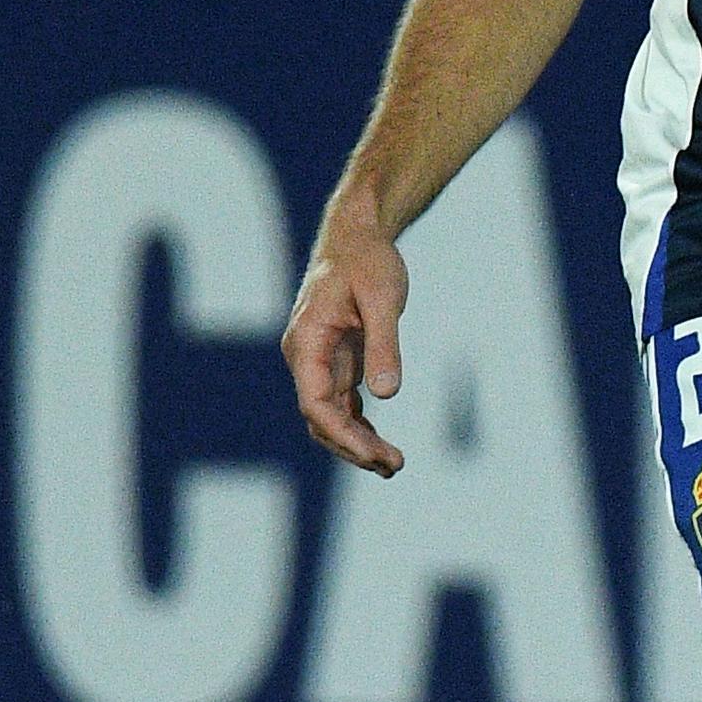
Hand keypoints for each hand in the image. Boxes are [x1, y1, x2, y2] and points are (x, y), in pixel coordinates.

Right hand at [281, 185, 411, 475]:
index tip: (374, 455)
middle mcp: (306, 356)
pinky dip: (360, 426)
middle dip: (354, 447)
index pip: (315, 403)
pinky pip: (342, 405)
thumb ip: (384, 345)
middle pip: (320, 418)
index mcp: (307, 342)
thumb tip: (387, 395)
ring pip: (331, 416)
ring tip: (393, 465)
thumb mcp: (383, 298)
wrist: (358, 235)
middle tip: (395, 466)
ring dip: (358, 443)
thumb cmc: (368, 261)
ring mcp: (319, 361)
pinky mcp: (336, 361)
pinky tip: (382, 446)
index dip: (342, 435)